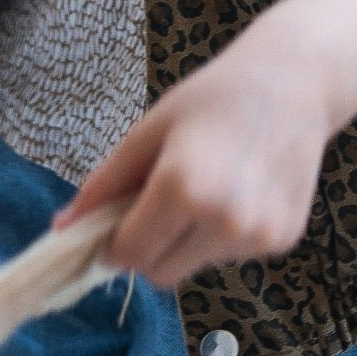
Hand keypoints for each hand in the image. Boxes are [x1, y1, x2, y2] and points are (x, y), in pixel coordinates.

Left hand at [52, 24, 337, 286]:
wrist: (295, 82)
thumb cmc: (212, 97)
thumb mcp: (149, 132)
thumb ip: (105, 184)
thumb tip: (61, 228)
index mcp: (182, 190)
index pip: (129, 255)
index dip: (115, 242)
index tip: (118, 219)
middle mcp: (224, 221)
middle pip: (161, 273)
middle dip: (151, 248)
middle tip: (161, 201)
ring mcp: (258, 235)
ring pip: (197, 265)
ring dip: (190, 240)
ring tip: (211, 184)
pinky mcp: (283, 241)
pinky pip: (232, 255)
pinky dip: (226, 234)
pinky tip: (242, 188)